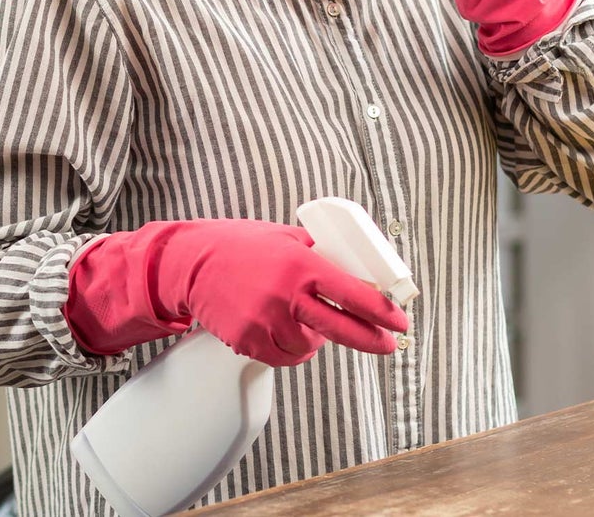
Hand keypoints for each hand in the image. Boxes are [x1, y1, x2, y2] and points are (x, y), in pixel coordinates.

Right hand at [64, 219, 407, 366]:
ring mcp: (265, 320)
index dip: (383, 312)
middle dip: (372, 340)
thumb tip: (358, 270)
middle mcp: (286, 294)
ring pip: (310, 348)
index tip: (400, 321)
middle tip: (387, 344)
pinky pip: (283, 357)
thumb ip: (320, 252)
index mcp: (301, 264)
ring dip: (315, 340)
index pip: (354, 294)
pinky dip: (289, 349)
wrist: (192, 263)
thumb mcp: (286, 237)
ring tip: (302, 321)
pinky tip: (281, 330)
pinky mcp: (248, 340)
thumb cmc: (241, 246)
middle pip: (342, 329)